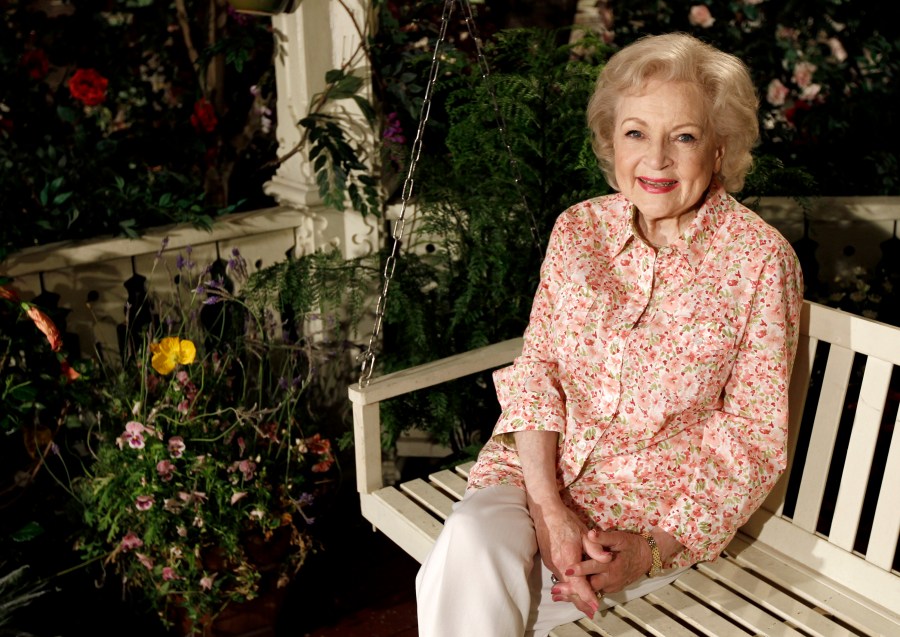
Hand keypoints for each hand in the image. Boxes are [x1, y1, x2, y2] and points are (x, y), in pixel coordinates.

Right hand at [531, 502, 600, 616]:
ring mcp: (551, 563)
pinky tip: (573, 591)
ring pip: (564, 585)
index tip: (595, 606)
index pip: (579, 583)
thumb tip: (608, 559)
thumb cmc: (566, 521)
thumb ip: (595, 548)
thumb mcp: (584, 533)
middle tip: (591, 612)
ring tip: (584, 606)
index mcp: (568, 558)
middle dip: (580, 602)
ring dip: (573, 595)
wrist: (545, 513)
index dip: (587, 596)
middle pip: (570, 589)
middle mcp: (557, 564)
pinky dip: (567, 586)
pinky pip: (559, 578)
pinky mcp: (548, 561)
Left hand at [555, 529, 650, 596]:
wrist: (646, 557)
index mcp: (613, 566)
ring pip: (591, 592)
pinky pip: (595, 592)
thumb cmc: (631, 545)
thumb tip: (590, 534)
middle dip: (573, 590)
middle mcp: (611, 579)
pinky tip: (568, 595)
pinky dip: (582, 595)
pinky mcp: (610, 589)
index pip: (594, 567)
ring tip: (557, 595)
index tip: (567, 570)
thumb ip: (604, 537)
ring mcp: (611, 586)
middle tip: (555, 591)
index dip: (581, 569)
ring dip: (575, 594)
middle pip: (590, 586)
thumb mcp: (620, 538)